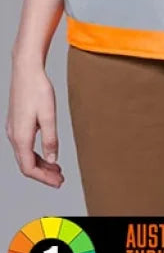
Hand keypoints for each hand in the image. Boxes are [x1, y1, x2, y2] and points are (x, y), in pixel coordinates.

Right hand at [6, 62, 63, 186]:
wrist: (26, 70)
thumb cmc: (38, 90)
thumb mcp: (49, 116)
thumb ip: (50, 139)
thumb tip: (52, 160)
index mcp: (20, 137)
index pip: (29, 168)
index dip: (44, 178)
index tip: (58, 182)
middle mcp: (13, 136)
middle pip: (26, 164)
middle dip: (43, 173)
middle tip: (60, 178)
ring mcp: (13, 129)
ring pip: (25, 155)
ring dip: (41, 164)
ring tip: (56, 168)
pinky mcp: (16, 123)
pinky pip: (24, 145)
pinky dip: (36, 153)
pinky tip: (48, 151)